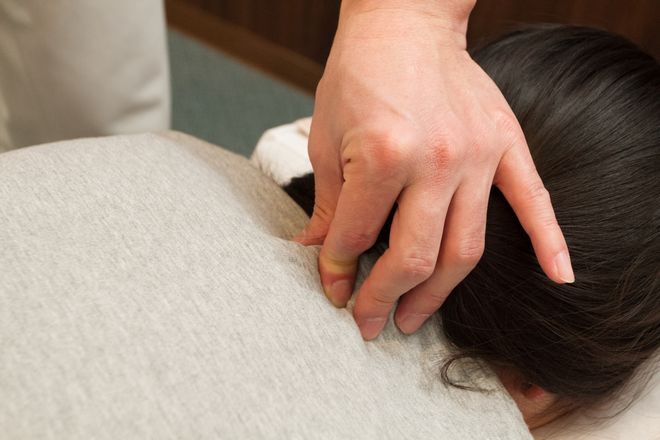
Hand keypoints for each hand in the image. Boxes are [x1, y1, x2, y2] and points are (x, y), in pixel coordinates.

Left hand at [295, 0, 573, 339]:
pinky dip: (550, 240)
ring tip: (414, 318)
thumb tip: (319, 252)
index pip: (357, 236)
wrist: (404, 22)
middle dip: (385, 298)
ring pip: (465, 248)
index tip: (332, 286)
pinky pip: (533, 200)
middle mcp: (436, 160)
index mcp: (384, 154)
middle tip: (371, 323)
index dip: (336, 268)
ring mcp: (477, 155)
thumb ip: (330, 203)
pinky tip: (559, 276)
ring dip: (438, 293)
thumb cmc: (359, 73)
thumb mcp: (326, 137)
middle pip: (415, 256)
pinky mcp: (504, 144)